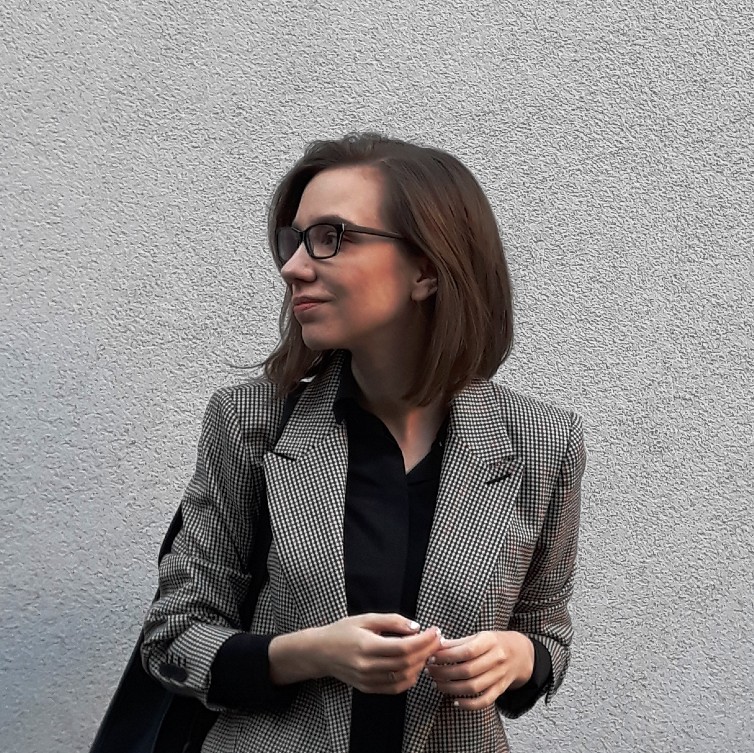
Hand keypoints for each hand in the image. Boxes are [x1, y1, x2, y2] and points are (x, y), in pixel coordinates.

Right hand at [269, 613, 441, 693]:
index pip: (404, 647)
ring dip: (421, 665)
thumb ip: (391, 621)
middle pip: (407, 663)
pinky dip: (410, 678)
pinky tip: (415, 665)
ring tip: (429, 651)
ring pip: (404, 677)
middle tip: (438, 639)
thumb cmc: (342, 631)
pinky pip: (395, 687)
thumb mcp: (365, 618)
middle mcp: (368, 666)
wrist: (320, 652)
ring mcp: (368, 680)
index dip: (424, 640)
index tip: (436, 631)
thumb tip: (416, 627)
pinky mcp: (368, 688)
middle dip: (427, 651)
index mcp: (367, 646)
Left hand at [425, 630, 533, 709]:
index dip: (447, 656)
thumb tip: (437, 646)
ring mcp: (500, 675)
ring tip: (437, 684)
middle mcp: (497, 658)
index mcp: (490, 641)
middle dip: (444, 673)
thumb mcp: (480, 636)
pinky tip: (455, 702)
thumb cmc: (494, 643)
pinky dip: (469, 704)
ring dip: (452, 688)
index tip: (432, 657)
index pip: (467, 651)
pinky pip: (485, 701)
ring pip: (474, 687)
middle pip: (468, 670)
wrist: (521, 653)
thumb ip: (460, 642)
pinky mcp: (501, 689)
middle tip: (430, 671)